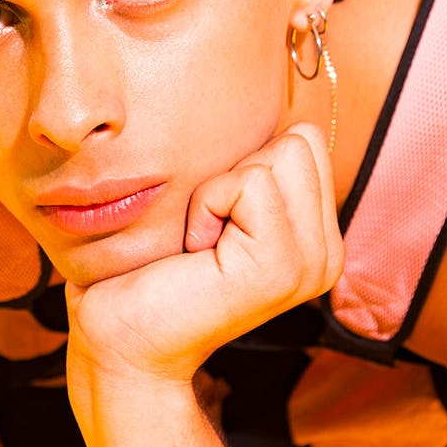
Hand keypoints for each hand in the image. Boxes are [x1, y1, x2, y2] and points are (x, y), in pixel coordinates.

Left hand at [64, 123, 344, 384]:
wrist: (119, 341)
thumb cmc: (149, 271)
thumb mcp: (213, 209)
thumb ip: (252, 172)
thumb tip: (257, 106)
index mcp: (317, 238)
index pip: (304, 140)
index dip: (244, 165)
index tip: (214, 221)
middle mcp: (327, 253)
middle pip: (300, 140)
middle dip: (237, 171)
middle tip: (206, 232)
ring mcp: (312, 264)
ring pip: (280, 153)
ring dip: (220, 189)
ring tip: (200, 244)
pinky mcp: (280, 267)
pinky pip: (250, 182)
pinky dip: (208, 205)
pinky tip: (195, 253)